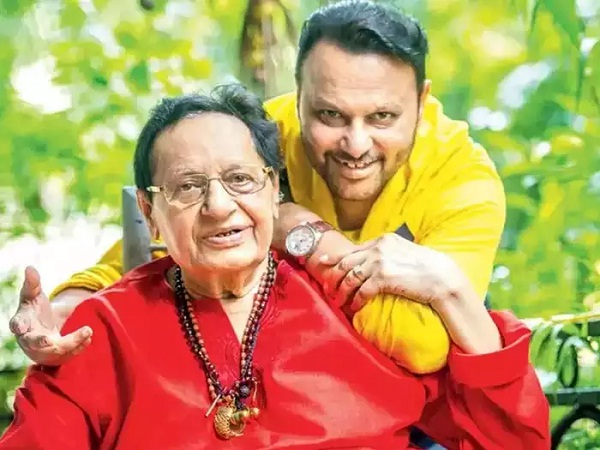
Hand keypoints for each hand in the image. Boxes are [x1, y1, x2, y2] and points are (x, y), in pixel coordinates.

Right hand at [8, 266, 92, 365]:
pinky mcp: (55, 358)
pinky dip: (78, 348)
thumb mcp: (34, 295)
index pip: (17, 324)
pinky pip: (66, 357)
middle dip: (43, 343)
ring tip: (88, 331)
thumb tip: (30, 268)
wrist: (45, 326)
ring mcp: (42, 351)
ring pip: (55, 352)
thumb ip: (33, 283)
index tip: (19, 327)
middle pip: (35, 344)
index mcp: (21, 323)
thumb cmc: (35, 309)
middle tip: (51, 341)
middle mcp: (29, 340)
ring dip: (71, 343)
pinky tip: (88, 338)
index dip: (18, 325)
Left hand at [320, 233, 467, 311]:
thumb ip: (386, 253)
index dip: (336, 258)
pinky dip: (356, 300)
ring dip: (342, 292)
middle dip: (333, 277)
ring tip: (339, 301)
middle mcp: (378, 248)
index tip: (323, 263)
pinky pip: (362, 291)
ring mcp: (380, 261)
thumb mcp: (403, 252)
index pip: (353, 249)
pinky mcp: (383, 277)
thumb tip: (372, 262)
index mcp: (382, 240)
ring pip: (350, 278)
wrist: (442, 276)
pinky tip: (355, 307)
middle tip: (328, 289)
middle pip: (346, 262)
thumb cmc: (426, 267)